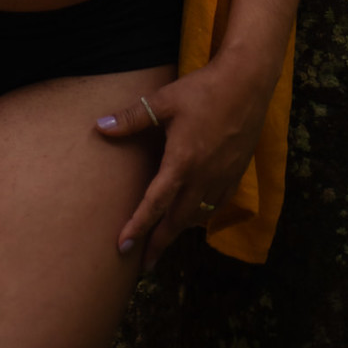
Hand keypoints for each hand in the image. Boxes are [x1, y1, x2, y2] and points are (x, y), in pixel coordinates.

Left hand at [95, 55, 269, 269]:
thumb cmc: (202, 90)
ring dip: (180, 229)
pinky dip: (202, 214)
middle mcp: (202, 177)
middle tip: (144, 264)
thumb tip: (100, 127)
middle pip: (177, 221)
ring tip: (165, 239)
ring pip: (198, 215)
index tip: (123, 248)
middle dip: (159, 243)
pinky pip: (217, 204)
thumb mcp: (163, 101)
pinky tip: (195, 214)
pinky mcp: (236, 173)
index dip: (138, 228)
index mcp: (181, 163)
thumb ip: (132, 118)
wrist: (246, 83)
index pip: (154, 205)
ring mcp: (222, 177)